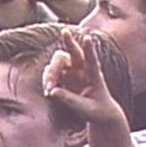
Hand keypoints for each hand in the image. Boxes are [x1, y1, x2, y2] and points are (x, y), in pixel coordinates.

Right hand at [42, 27, 130, 146]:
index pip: (92, 61)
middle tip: (65, 32)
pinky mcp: (63, 77)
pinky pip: (51, 73)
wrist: (98, 113)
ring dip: (51, 73)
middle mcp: (83, 70)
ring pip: (59, 63)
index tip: (88, 38)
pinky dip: (48, 79)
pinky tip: (48, 90)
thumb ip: (70, 100)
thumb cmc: (97, 111)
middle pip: (75, 52)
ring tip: (49, 90)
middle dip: (69, 41)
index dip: (90, 50)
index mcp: (95, 76)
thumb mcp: (86, 109)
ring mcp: (73, 72)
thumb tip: (53, 91)